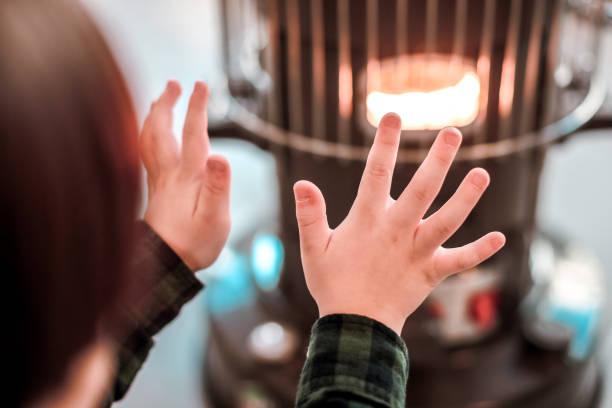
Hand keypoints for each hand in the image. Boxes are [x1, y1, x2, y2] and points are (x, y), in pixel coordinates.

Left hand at [140, 80, 230, 270]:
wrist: (165, 264)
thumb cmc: (194, 243)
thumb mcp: (216, 218)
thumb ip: (218, 186)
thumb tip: (220, 155)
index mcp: (188, 177)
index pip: (194, 134)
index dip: (197, 108)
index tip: (201, 84)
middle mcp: (169, 174)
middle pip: (162, 130)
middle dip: (167, 103)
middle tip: (175, 83)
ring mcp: (159, 181)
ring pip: (149, 140)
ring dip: (154, 116)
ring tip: (160, 99)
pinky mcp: (156, 190)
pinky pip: (146, 154)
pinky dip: (147, 136)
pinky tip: (152, 135)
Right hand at [293, 113, 504, 334]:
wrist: (356, 327)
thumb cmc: (332, 285)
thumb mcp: (314, 249)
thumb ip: (310, 215)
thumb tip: (301, 183)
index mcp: (368, 221)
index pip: (377, 173)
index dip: (385, 143)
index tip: (394, 116)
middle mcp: (397, 231)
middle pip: (422, 190)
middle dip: (438, 159)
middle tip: (453, 132)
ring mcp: (417, 252)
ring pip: (448, 220)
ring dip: (467, 197)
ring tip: (483, 173)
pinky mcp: (431, 273)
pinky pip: (460, 262)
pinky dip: (480, 251)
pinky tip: (501, 237)